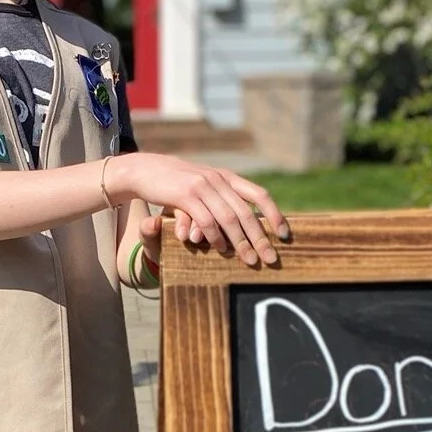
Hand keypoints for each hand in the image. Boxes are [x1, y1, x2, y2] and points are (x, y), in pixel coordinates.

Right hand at [112, 153, 288, 266]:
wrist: (147, 170)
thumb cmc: (179, 184)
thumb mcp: (206, 186)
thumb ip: (225, 199)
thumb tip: (250, 219)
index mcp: (227, 178)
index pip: (259, 195)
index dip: (274, 215)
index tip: (285, 235)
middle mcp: (219, 180)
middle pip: (247, 213)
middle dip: (261, 238)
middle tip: (271, 258)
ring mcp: (203, 187)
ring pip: (229, 219)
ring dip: (242, 243)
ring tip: (251, 260)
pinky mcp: (186, 196)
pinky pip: (207, 221)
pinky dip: (216, 238)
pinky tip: (221, 250)